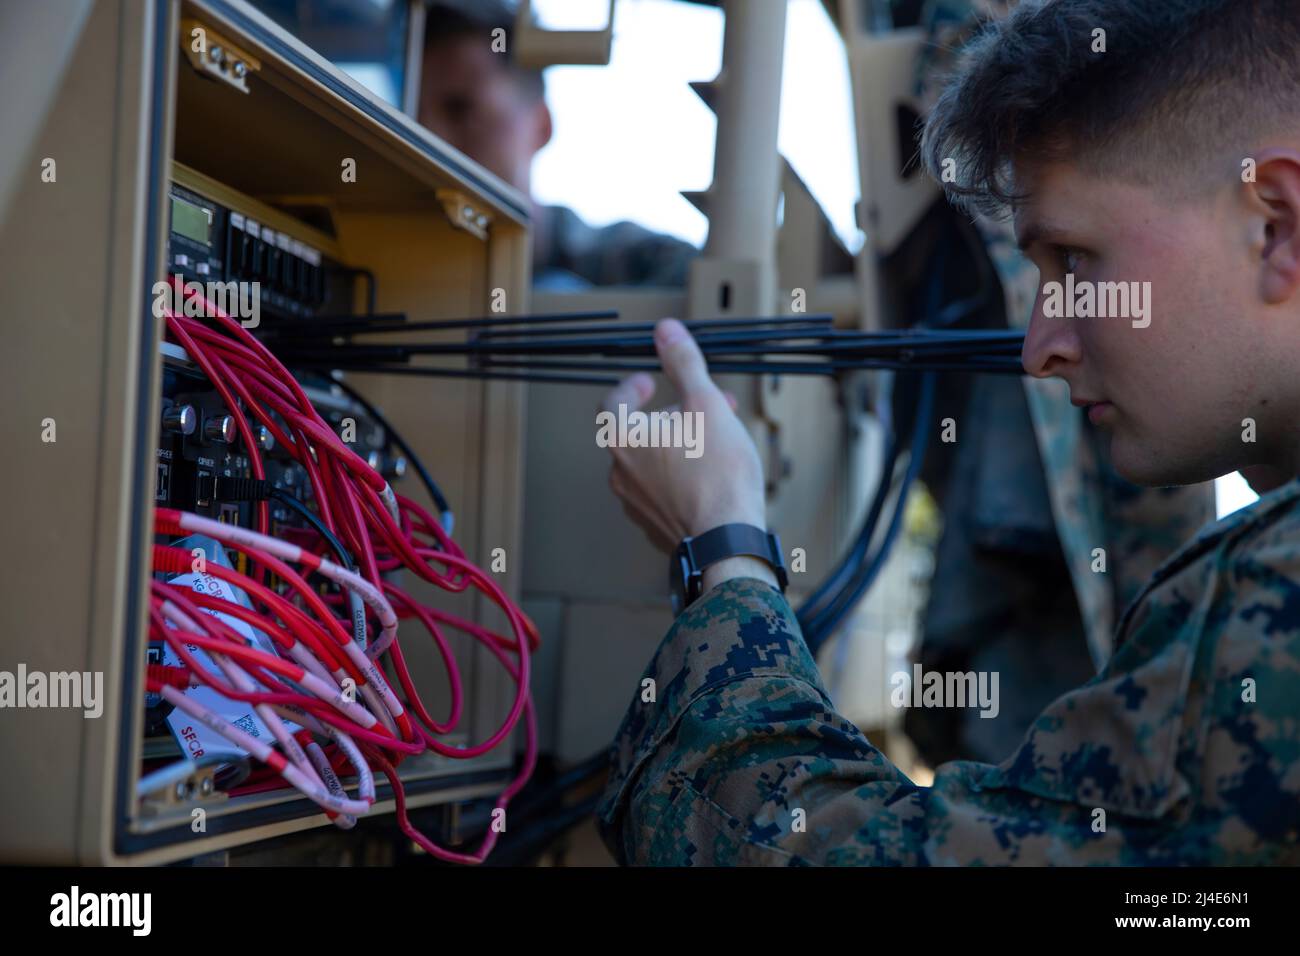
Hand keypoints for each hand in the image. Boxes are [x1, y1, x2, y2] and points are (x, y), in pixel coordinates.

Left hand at [601, 319, 767, 563]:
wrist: (727, 540)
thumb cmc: (717, 474)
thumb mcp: (705, 403)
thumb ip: (683, 364)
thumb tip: (666, 332)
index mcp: (623, 439)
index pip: (613, 402)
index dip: (631, 388)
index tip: (648, 382)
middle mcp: (620, 471)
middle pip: (637, 432)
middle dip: (670, 415)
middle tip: (701, 409)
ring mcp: (634, 502)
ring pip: (650, 462)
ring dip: (676, 445)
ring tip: (713, 440)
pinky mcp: (653, 524)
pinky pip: (660, 490)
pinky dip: (679, 475)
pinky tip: (710, 474)